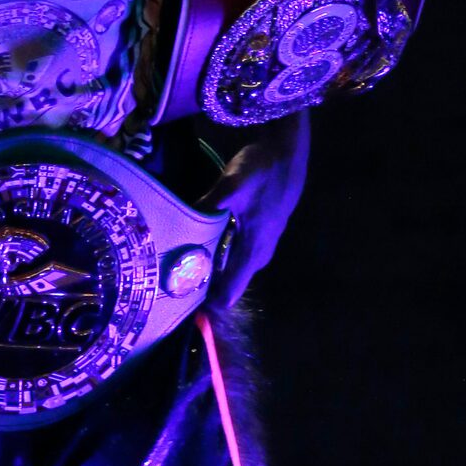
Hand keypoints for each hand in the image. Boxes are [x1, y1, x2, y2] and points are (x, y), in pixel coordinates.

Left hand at [194, 111, 309, 306]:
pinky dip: (223, 261)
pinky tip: (207, 255)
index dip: (209, 305)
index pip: (230, 290)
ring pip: (236, 269)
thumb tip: (181, 219)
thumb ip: (209, 204)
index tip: (185, 313)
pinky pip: (240, 256)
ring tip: (188, 279)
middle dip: (207, 292)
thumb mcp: (231, 185)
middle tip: (176, 295)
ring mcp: (264, 243)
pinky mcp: (262, 231)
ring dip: (215, 276)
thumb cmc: (262, 170)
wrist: (288, 151)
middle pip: (232, 283)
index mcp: (254, 248)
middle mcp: (260, 252)